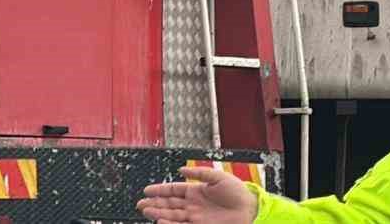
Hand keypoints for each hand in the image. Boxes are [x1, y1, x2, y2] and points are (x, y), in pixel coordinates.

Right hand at [137, 165, 257, 222]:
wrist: (249, 209)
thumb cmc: (238, 193)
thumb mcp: (219, 177)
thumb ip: (199, 173)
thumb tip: (181, 169)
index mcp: (197, 191)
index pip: (174, 190)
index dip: (160, 190)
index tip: (146, 190)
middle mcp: (193, 204)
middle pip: (169, 204)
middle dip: (154, 203)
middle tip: (140, 204)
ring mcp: (195, 216)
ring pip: (172, 215)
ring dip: (158, 213)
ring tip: (145, 211)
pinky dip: (169, 223)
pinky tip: (160, 220)